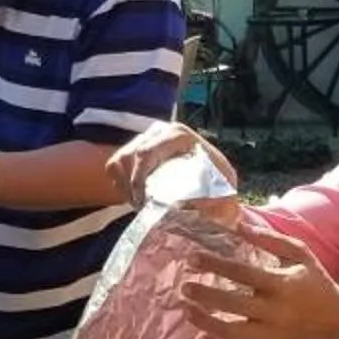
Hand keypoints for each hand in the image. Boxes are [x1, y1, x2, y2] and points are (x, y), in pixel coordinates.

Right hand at [105, 120, 237, 206]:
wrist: (216, 183)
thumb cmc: (220, 186)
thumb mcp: (223, 190)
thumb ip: (213, 199)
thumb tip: (189, 207)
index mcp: (179, 135)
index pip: (145, 153)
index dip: (138, 180)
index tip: (143, 202)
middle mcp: (160, 130)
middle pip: (129, 157)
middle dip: (132, 187)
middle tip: (143, 208)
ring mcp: (145, 137)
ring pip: (119, 161)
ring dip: (126, 186)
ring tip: (141, 203)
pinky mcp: (135, 148)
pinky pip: (114, 165)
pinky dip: (121, 184)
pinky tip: (135, 196)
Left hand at [178, 218, 338, 338]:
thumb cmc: (317, 282)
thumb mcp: (301, 254)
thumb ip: (270, 239)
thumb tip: (239, 224)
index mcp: (282, 285)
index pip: (242, 273)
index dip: (215, 264)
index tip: (193, 258)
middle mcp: (274, 311)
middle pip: (231, 304)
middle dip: (204, 296)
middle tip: (184, 287)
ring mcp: (270, 335)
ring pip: (231, 334)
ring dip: (205, 323)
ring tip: (187, 310)